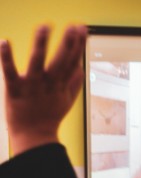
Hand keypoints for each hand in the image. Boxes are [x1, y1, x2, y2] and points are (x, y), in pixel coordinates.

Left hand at [0, 25, 86, 154]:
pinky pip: (10, 72)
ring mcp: (32, 87)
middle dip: (68, 43)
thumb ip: (74, 83)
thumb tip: (82, 67)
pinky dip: (7, 58)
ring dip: (41, 45)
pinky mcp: (15, 90)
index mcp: (61, 85)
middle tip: (74, 27)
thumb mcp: (66, 100)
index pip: (72, 62)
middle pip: (60, 61)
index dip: (78, 45)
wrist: (33, 136)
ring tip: (45, 27)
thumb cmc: (49, 117)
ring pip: (37, 63)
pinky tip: (6, 42)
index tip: (83, 29)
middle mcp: (49, 84)